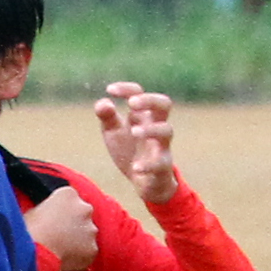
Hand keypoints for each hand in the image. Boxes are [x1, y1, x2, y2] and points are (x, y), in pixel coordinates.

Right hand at [24, 186, 97, 270]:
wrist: (35, 255)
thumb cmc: (27, 232)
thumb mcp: (31, 211)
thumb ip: (46, 208)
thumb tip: (46, 215)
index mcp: (68, 194)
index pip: (69, 198)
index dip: (61, 210)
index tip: (53, 219)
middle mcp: (85, 208)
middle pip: (82, 214)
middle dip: (73, 223)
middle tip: (58, 235)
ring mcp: (91, 229)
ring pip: (87, 234)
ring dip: (78, 239)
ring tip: (60, 250)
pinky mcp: (93, 249)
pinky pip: (88, 252)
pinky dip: (80, 256)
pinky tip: (66, 261)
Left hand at [95, 83, 177, 204]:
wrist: (143, 182)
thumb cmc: (129, 150)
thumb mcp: (113, 132)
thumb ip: (107, 116)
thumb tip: (104, 102)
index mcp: (142, 115)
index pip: (139, 94)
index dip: (126, 89)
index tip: (110, 90)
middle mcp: (155, 126)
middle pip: (164, 104)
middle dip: (149, 100)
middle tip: (132, 104)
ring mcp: (161, 146)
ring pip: (166, 130)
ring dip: (150, 129)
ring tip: (134, 132)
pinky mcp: (163, 166)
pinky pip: (161, 163)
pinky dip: (148, 165)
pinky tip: (136, 167)